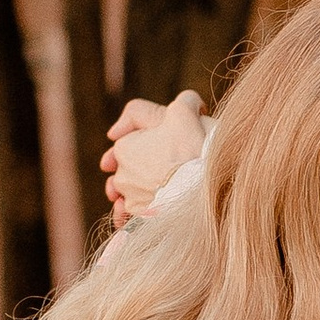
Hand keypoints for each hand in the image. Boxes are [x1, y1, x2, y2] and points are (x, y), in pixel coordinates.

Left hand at [103, 88, 205, 223]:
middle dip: (143, 165)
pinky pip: (133, 215)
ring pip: (132, 192)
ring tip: (162, 187)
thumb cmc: (190, 151)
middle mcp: (121, 175)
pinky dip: (139, 211)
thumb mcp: (185, 112)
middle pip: (130, 167)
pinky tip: (151, 207)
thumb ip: (184, 100)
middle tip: (167, 165)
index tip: (167, 144)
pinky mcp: (139, 218)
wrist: (198, 192)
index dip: (150, 140)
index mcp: (123, 148)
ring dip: (141, 188)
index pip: (130, 141)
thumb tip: (190, 102)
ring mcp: (129, 199)